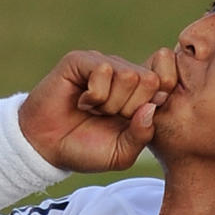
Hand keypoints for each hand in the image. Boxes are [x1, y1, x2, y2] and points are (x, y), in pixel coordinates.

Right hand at [20, 49, 176, 172]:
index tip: (133, 120)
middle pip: (151, 80)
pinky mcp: (81, 61)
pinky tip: (82, 101)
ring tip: (94, 110)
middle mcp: (124, 73)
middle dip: (130, 108)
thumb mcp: (121, 154)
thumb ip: (142, 135)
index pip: (168, 81)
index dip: (156, 103)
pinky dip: (94, 95)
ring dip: (110, 103)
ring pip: (129, 75)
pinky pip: (104, 70)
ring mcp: (103, 64)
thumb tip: (151, 107)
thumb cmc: (85, 149)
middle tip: (109, 117)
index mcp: (139, 93)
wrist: (46, 148)